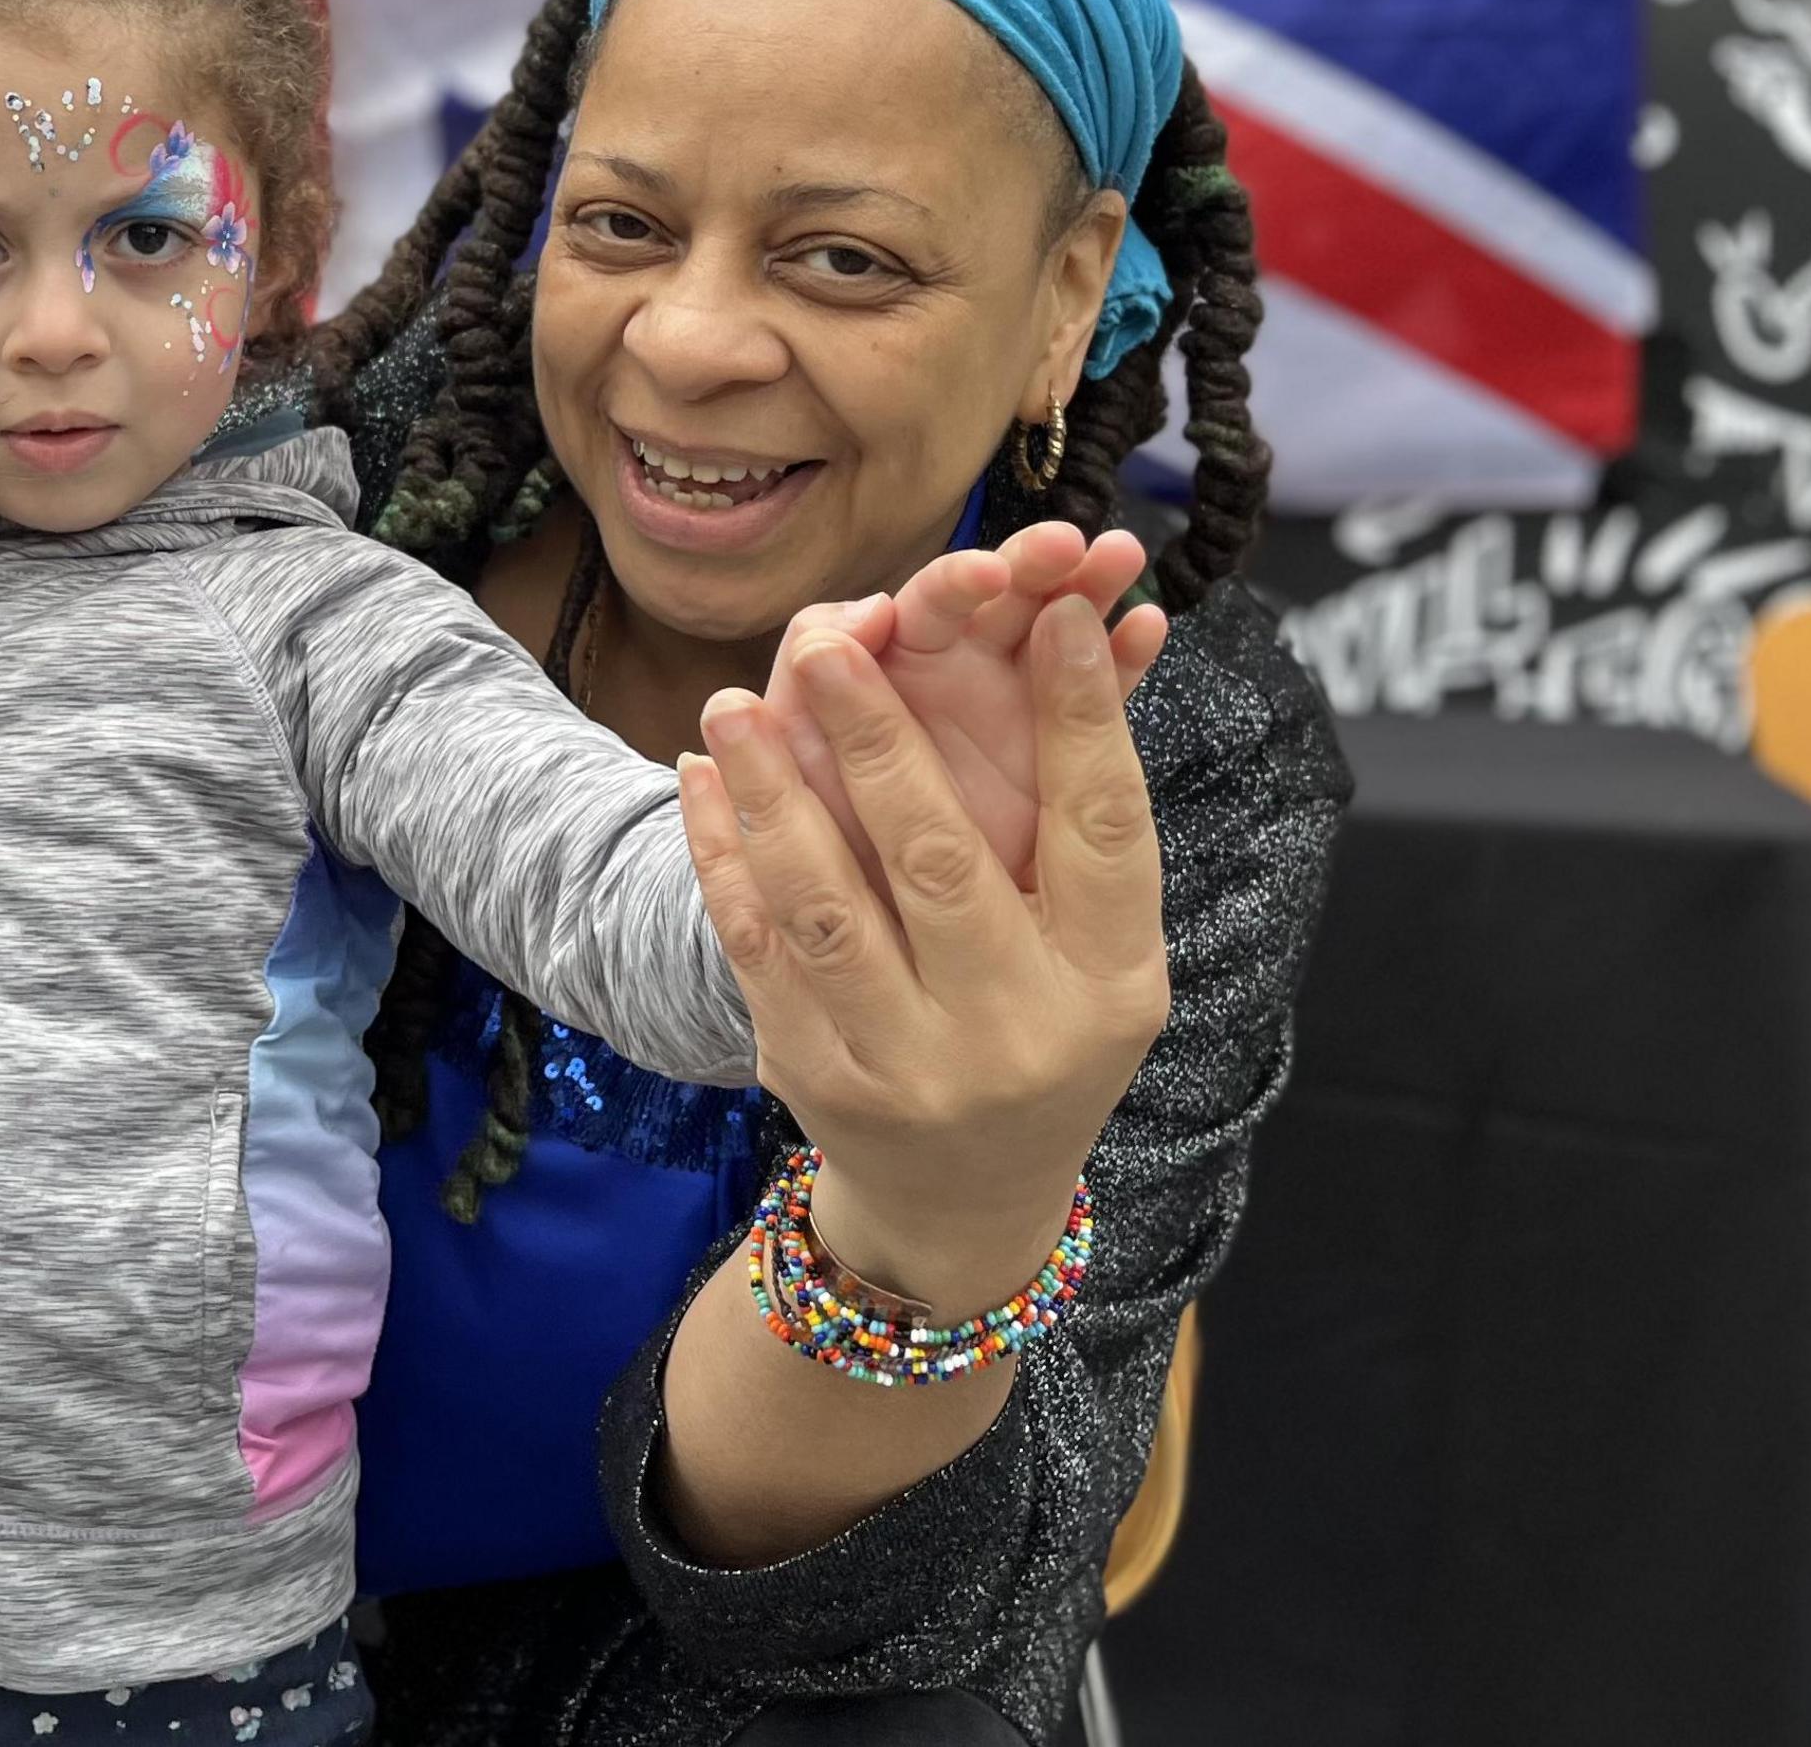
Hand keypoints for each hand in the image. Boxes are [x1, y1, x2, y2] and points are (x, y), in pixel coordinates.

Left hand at [680, 589, 1170, 1315]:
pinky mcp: (813, 1073)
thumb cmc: (1050, 1027)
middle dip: (878, 737)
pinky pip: (757, 946)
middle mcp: (1016, 1026)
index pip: (1104, 826)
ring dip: (771, 791)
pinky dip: (721, 854)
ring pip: (827, 905)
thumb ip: (1088, 799)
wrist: (967, 1201)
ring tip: (731, 703)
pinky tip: (698, 777)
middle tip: (828, 639)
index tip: (1054, 607)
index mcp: (1112, 979)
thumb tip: (1105, 620)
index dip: (1083, 712)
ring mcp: (908, 1062)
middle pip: (941, 859)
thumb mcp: (1102, 946)